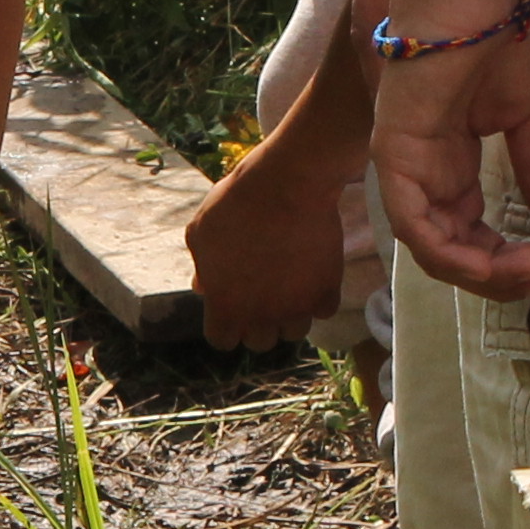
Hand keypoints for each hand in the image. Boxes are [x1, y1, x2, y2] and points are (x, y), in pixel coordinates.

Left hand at [187, 147, 347, 350]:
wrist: (287, 185)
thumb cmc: (235, 205)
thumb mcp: (202, 232)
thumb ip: (202, 266)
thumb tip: (203, 287)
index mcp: (226, 306)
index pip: (222, 340)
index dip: (226, 324)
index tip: (232, 306)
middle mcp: (261, 316)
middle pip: (260, 343)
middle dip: (259, 322)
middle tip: (261, 295)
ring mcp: (297, 307)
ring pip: (294, 332)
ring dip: (290, 315)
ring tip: (288, 286)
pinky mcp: (327, 291)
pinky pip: (323, 311)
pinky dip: (318, 298)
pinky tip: (311, 274)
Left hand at [366, 0, 529, 301]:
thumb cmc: (489, 34)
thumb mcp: (524, 114)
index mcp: (446, 163)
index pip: (466, 232)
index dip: (504, 259)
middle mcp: (421, 172)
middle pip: (449, 249)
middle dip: (497, 275)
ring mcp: (403, 165)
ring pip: (430, 249)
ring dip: (481, 272)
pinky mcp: (394, 155)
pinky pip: (413, 225)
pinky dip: (451, 253)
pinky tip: (490, 261)